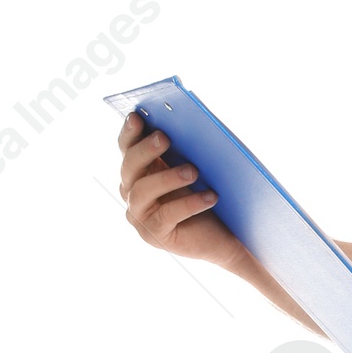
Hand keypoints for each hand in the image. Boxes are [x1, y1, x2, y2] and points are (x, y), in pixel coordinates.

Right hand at [117, 110, 251, 276]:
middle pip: (129, 167)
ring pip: (143, 191)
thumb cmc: (208, 195)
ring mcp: (140, 215)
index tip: (137, 116)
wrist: (224, 236)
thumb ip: (184, 150)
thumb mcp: (196, 168)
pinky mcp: (155, 235)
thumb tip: (187, 125)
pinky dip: (190, 204)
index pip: (127, 148)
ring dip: (168, 178)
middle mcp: (132, 191)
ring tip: (193, 171)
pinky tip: (211, 197)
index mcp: (140, 170)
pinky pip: (167, 215)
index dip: (129, 132)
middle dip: (145, 150)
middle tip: (164, 138)